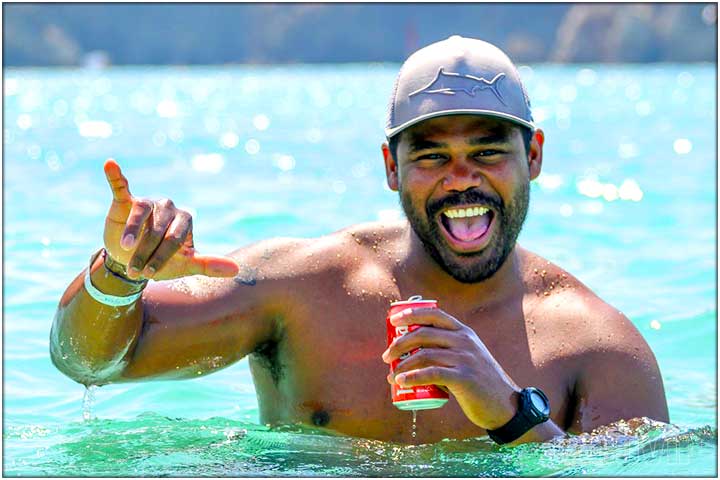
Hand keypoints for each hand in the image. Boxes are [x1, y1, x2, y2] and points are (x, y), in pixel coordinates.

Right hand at [103, 158, 239, 280]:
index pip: (176, 237)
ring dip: (133, 231)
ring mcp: (148, 202)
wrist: (134, 261)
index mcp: (185, 219)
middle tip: (136, 269)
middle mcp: (168, 207)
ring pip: (140, 213)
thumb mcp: (186, 265)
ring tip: (126, 246)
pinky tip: (110, 164)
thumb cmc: (163, 260)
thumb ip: (208, 265)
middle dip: (146, 251)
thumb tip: (236, 269)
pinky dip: (115, 176)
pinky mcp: (126, 201)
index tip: (150, 274)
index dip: (163, 256)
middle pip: (158, 228)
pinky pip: (121, 186)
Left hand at [381, 306, 519, 429]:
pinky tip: (401, 382)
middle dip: (399, 343)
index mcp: (464, 332)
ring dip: (402, 365)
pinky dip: (413, 378)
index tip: (393, 320)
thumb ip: (448, 349)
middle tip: (386, 356)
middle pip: (423, 334)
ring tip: (391, 376)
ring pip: (424, 355)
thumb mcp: (469, 356)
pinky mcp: (464, 378)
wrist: (505, 405)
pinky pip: (432, 374)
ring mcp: (465, 359)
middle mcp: (464, 341)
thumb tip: (412, 352)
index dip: (411, 313)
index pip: (434, 314)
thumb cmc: (480, 382)